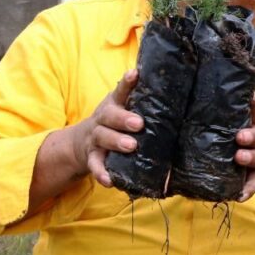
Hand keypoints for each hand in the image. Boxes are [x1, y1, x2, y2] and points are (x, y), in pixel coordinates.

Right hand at [72, 70, 143, 187]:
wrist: (80, 142)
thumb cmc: (113, 121)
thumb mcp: (121, 107)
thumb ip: (139, 99)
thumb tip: (175, 88)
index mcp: (112, 105)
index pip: (120, 91)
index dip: (127, 83)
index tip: (135, 74)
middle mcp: (101, 119)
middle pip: (109, 116)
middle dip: (123, 119)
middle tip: (139, 123)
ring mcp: (95, 139)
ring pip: (102, 138)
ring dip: (116, 142)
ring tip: (132, 146)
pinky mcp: (91, 157)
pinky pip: (94, 166)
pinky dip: (101, 173)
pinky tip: (110, 181)